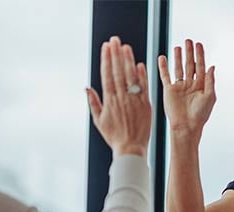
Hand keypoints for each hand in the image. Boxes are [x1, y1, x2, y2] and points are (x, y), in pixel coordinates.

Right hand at [86, 36, 152, 157]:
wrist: (131, 149)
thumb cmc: (114, 136)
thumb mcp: (99, 120)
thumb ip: (93, 102)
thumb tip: (87, 87)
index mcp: (109, 100)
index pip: (107, 75)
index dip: (106, 59)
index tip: (105, 47)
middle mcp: (122, 98)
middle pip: (118, 72)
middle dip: (116, 54)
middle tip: (115, 40)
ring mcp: (135, 100)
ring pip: (131, 77)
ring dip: (128, 60)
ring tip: (126, 47)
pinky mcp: (146, 105)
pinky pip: (144, 87)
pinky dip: (142, 76)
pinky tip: (140, 64)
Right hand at [157, 39, 215, 134]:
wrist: (186, 127)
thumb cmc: (200, 115)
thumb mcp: (209, 97)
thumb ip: (210, 81)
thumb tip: (212, 66)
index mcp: (201, 86)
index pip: (200, 66)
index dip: (200, 55)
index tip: (199, 44)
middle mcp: (190, 85)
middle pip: (189, 65)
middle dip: (189, 53)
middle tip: (188, 40)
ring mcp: (179, 87)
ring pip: (178, 68)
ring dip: (177, 57)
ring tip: (177, 46)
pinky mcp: (169, 90)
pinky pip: (165, 76)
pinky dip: (163, 67)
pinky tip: (163, 58)